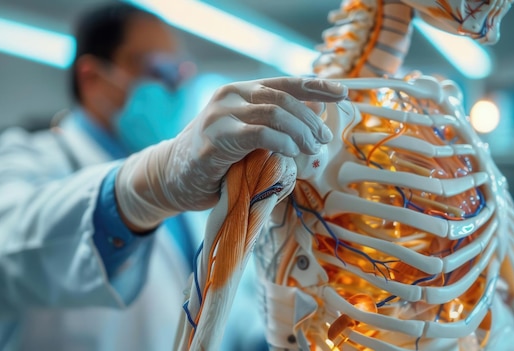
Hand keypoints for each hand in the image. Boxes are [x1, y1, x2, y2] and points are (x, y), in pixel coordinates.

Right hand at [115, 77, 347, 229]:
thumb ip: (270, 128)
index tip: (342, 93)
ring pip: (274, 112)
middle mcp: (230, 96)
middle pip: (283, 98)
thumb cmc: (214, 160)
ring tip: (311, 149)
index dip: (316, 86)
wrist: (171, 177)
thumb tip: (312, 127)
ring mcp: (220, 115)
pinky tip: (290, 153)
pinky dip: (282, 143)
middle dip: (311, 119)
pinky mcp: (215, 139)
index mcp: (240, 92)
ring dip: (300, 132)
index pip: (284, 83)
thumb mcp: (245, 137)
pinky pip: (259, 134)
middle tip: (322, 140)